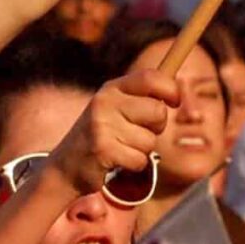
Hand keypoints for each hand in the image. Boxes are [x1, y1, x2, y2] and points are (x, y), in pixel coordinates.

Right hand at [50, 72, 176, 196]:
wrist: (66, 165)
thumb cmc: (103, 135)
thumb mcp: (116, 108)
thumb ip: (142, 97)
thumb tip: (178, 88)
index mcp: (111, 88)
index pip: (150, 77)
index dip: (170, 89)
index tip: (174, 101)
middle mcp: (104, 102)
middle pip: (158, 111)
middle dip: (156, 127)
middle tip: (136, 132)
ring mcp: (101, 125)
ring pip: (150, 140)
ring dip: (142, 149)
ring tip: (121, 147)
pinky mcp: (102, 149)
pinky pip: (140, 159)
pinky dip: (133, 165)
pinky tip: (116, 161)